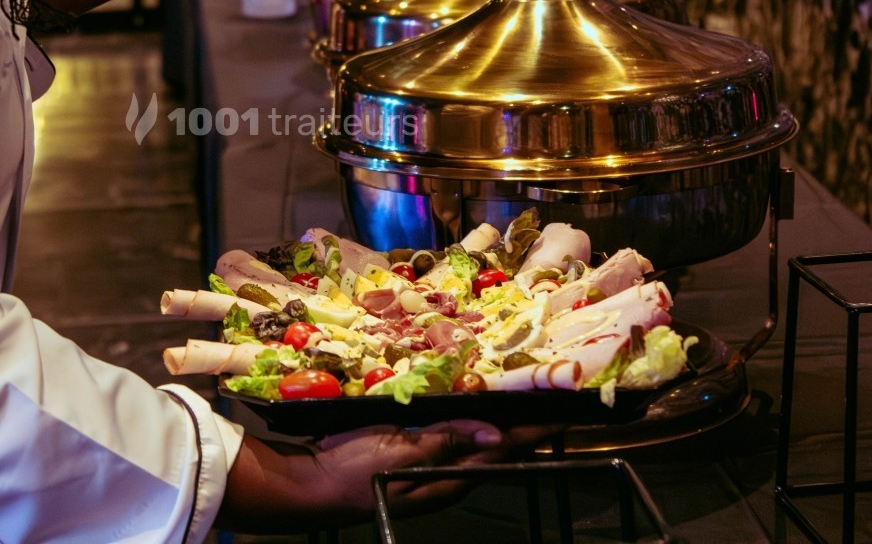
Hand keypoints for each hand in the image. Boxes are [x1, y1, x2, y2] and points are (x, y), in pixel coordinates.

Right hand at [216, 420, 555, 533]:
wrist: (308, 483)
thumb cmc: (352, 471)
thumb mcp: (401, 453)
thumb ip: (447, 440)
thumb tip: (497, 433)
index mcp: (450, 478)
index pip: (504, 450)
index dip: (533, 430)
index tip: (564, 410)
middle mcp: (445, 473)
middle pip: (493, 444)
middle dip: (519, 419)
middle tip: (544, 389)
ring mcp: (426, 463)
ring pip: (470, 436)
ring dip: (492, 414)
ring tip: (515, 389)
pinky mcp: (407, 451)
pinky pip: (444, 431)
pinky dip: (461, 414)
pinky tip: (463, 397)